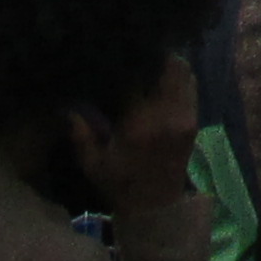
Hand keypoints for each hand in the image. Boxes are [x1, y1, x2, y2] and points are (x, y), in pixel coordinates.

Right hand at [66, 45, 202, 223]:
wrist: (156, 206)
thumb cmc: (120, 184)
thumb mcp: (93, 164)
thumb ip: (80, 135)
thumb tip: (67, 107)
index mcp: (139, 125)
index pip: (136, 77)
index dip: (124, 62)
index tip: (111, 57)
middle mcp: (167, 115)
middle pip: (167, 65)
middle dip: (150, 55)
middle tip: (132, 53)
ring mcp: (185, 116)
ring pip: (183, 71)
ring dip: (166, 62)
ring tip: (147, 62)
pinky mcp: (194, 119)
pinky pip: (190, 84)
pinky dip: (178, 75)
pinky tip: (160, 77)